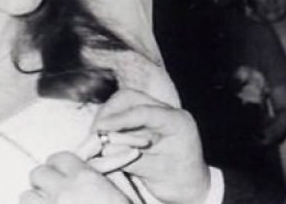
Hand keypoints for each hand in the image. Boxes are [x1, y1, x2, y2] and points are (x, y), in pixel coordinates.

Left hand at [19, 152, 128, 203]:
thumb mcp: (113, 191)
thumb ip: (92, 178)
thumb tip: (77, 173)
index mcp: (83, 177)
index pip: (59, 158)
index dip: (56, 164)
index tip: (57, 171)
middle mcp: (64, 191)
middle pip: (38, 173)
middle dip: (42, 181)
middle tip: (49, 190)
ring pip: (26, 197)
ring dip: (34, 200)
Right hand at [93, 89, 210, 203]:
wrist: (191, 186)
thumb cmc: (179, 182)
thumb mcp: (157, 173)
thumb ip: (132, 159)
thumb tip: (104, 148)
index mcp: (177, 121)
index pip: (145, 111)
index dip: (120, 118)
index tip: (100, 128)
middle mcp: (165, 111)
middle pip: (131, 98)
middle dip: (109, 112)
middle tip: (94, 133)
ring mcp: (154, 113)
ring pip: (124, 102)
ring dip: (107, 116)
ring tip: (95, 136)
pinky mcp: (144, 120)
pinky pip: (122, 113)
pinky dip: (110, 123)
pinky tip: (101, 136)